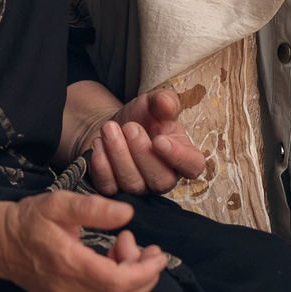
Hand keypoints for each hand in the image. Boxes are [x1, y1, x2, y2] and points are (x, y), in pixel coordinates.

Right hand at [0, 191, 168, 291]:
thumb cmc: (29, 221)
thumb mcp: (59, 204)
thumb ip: (93, 208)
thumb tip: (127, 214)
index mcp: (68, 265)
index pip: (119, 282)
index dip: (146, 271)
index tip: (158, 253)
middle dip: (145, 274)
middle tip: (144, 246)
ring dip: (134, 279)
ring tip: (125, 247)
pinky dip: (120, 287)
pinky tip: (113, 261)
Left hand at [64, 81, 206, 195]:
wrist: (114, 126)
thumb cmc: (141, 117)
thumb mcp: (153, 103)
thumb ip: (164, 101)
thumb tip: (167, 106)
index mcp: (183, 156)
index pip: (192, 166)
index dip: (179, 157)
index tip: (159, 140)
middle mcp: (164, 177)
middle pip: (160, 180)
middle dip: (142, 152)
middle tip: (130, 127)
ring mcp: (140, 188)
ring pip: (133, 184)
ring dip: (119, 154)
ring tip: (109, 128)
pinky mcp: (115, 191)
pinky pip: (109, 188)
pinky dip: (101, 166)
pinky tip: (97, 144)